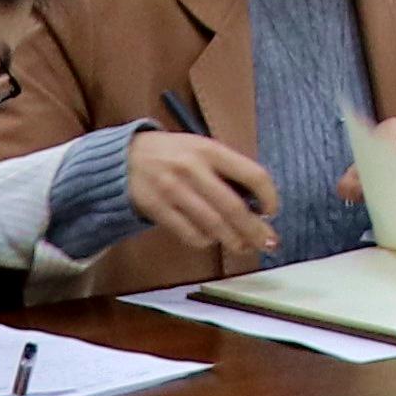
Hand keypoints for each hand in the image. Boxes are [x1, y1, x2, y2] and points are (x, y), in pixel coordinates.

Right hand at [124, 128, 283, 259]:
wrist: (123, 157)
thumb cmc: (173, 154)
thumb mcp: (202, 149)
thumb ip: (227, 170)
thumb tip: (257, 202)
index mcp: (210, 150)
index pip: (252, 174)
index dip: (269, 196)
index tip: (272, 211)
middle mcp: (192, 169)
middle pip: (233, 207)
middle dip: (255, 229)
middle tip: (268, 243)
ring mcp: (172, 190)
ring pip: (212, 224)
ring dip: (233, 240)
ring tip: (244, 246)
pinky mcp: (156, 208)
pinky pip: (189, 233)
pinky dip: (205, 241)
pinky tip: (212, 240)